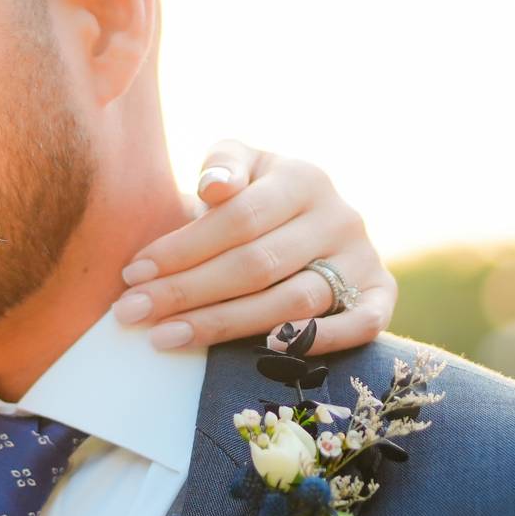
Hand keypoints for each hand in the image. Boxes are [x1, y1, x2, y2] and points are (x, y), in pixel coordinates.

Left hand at [111, 140, 395, 353]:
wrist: (312, 217)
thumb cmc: (256, 193)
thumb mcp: (239, 164)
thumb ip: (222, 165)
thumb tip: (212, 187)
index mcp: (303, 179)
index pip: (237, 219)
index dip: (182, 249)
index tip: (133, 273)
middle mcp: (341, 218)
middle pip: (257, 265)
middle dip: (188, 292)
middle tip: (133, 312)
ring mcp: (364, 259)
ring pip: (294, 301)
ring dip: (226, 324)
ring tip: (166, 336)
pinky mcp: (381, 296)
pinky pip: (362, 325)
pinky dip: (319, 341)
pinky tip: (261, 351)